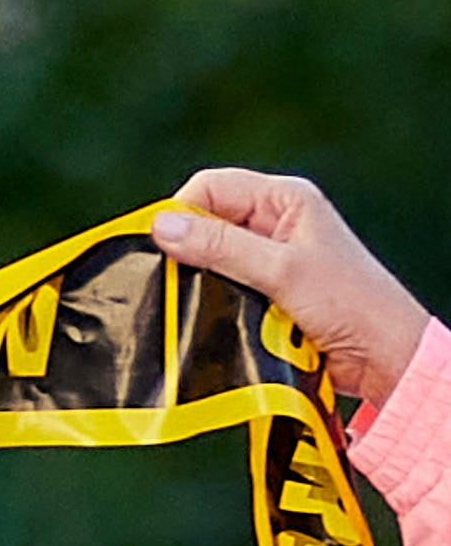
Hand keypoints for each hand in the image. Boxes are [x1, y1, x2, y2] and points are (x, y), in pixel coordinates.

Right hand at [154, 169, 434, 404]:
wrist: (385, 358)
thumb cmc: (351, 305)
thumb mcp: (282, 271)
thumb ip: (222, 247)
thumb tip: (160, 226)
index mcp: (285, 199)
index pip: (211, 187)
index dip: (181, 212)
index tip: (162, 249)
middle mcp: (275, 221)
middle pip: (205, 222)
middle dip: (190, 251)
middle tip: (177, 282)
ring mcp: (270, 256)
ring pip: (209, 258)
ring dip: (203, 282)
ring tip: (203, 304)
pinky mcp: (264, 288)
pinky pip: (220, 286)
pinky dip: (214, 301)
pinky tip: (215, 317)